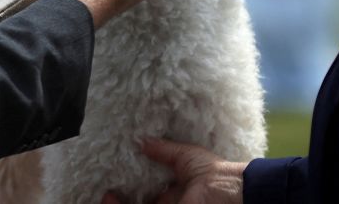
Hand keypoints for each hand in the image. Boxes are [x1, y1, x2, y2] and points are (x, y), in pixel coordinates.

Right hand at [100, 139, 244, 203]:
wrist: (233, 190)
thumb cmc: (216, 174)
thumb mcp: (185, 157)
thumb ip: (164, 151)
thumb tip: (143, 141)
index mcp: (174, 199)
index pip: (144, 202)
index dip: (126, 199)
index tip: (111, 190)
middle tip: (105, 195)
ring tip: (105, 197)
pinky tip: (111, 199)